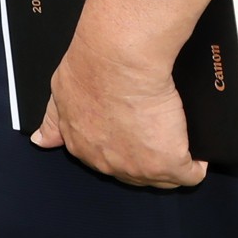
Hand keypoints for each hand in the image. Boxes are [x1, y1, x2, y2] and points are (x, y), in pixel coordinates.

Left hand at [33, 43, 207, 189]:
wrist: (118, 59)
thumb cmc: (90, 67)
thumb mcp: (60, 94)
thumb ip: (54, 119)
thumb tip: (41, 140)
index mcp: (81, 146)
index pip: (107, 162)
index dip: (125, 151)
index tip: (136, 138)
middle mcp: (106, 163)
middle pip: (135, 175)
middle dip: (149, 160)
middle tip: (159, 136)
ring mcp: (137, 167)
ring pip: (163, 178)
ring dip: (174, 163)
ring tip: (179, 141)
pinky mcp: (168, 162)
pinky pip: (190, 175)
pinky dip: (197, 164)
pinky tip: (197, 150)